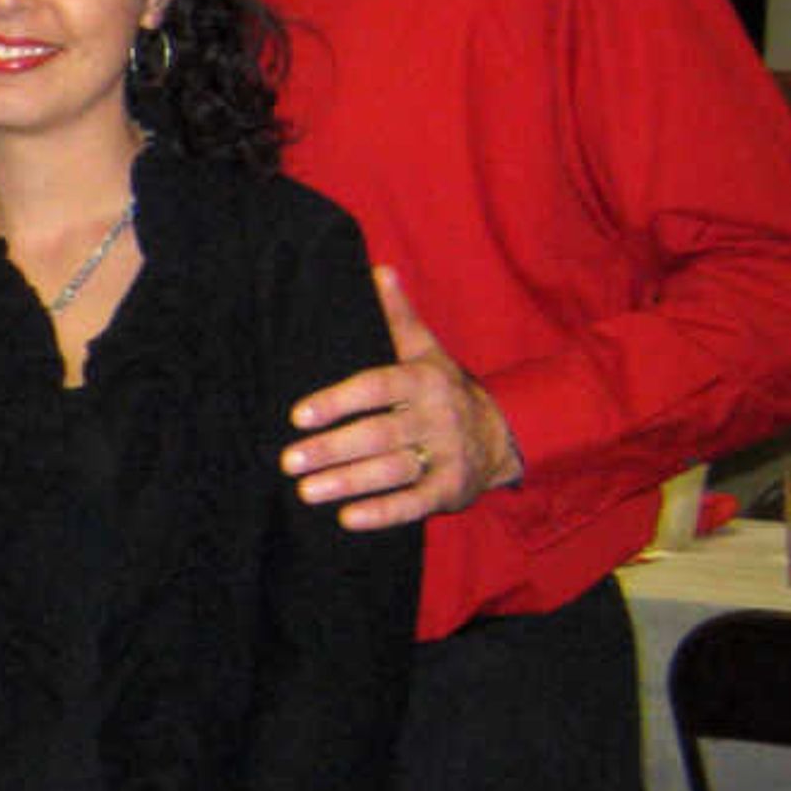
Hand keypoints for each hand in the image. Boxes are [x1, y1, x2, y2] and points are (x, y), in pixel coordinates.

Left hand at [281, 267, 520, 529]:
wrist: (502, 435)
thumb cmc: (443, 390)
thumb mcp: (426, 352)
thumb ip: (398, 318)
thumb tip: (378, 271)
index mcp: (423, 380)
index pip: (375, 387)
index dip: (338, 402)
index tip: (298, 415)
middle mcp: (436, 417)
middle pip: (379, 434)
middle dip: (333, 449)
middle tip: (288, 460)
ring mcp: (446, 455)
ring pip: (392, 471)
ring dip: (348, 483)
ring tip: (305, 491)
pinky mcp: (450, 490)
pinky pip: (414, 504)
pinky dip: (382, 513)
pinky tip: (347, 519)